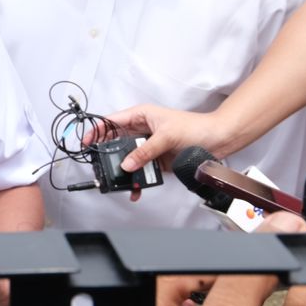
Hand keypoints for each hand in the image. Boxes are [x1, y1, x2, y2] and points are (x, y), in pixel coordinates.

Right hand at [106, 103, 236, 176]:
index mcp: (141, 116)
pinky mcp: (157, 160)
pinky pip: (141, 171)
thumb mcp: (166, 136)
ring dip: (123, 171)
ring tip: (118, 181)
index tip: (86, 142)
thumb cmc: (195, 128)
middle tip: (100, 166)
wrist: (219, 140)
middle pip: (117, 142)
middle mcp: (142, 131)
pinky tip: (135, 189)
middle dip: (108, 155)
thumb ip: (145, 151)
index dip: (97, 130)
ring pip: (128, 159)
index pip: (112, 121)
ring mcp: (149, 146)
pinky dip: (137, 180)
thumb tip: (127, 164)